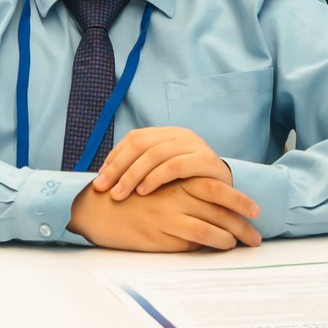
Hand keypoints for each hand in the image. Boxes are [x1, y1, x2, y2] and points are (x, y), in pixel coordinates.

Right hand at [70, 173, 261, 252]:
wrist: (98, 208)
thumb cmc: (129, 197)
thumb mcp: (156, 183)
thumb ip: (181, 189)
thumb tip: (211, 206)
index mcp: (176, 178)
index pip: (216, 187)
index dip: (239, 199)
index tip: (255, 211)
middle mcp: (176, 193)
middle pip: (221, 206)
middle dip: (243, 222)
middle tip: (257, 236)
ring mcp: (169, 214)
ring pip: (212, 226)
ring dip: (232, 236)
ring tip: (242, 243)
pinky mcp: (161, 233)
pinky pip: (196, 238)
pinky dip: (214, 243)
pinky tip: (222, 246)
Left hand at [88, 126, 230, 198]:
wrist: (228, 191)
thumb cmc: (190, 185)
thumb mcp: (164, 173)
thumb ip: (141, 169)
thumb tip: (105, 176)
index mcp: (167, 133)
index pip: (134, 138)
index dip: (114, 157)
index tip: (99, 177)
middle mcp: (180, 134)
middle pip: (140, 145)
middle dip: (118, 168)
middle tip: (103, 189)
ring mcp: (194, 145)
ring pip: (155, 154)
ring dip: (133, 175)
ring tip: (120, 194)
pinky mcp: (206, 160)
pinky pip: (175, 166)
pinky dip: (156, 178)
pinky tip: (144, 192)